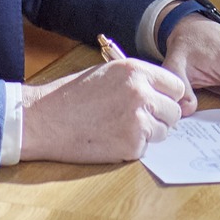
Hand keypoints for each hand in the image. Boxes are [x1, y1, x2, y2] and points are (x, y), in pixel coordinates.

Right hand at [20, 59, 186, 162]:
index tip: (158, 102)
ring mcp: (138, 120)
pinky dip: (132, 147)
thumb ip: (135, 80)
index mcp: (135, 70)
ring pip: (163, 131)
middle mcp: (141, 93)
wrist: (44, 119)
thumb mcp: (105, 73)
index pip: (175, 86)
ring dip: (148, 133)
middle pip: (174, 111)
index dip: (167, 96)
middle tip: (137, 119)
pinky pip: (146, 148)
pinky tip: (110, 138)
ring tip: (118, 127)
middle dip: (160, 117)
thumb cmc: (69, 95)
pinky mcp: (132, 145)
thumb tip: (159, 93)